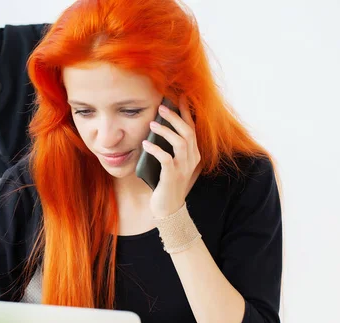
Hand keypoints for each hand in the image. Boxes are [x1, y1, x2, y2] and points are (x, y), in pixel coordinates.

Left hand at [142, 95, 200, 218]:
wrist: (169, 209)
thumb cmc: (167, 184)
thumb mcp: (172, 164)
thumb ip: (169, 148)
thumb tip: (156, 127)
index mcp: (193, 154)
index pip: (192, 128)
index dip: (186, 112)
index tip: (180, 97)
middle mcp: (192, 159)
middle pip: (188, 132)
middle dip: (175, 117)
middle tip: (161, 107)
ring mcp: (183, 168)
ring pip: (180, 143)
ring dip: (166, 131)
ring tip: (152, 124)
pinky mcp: (172, 176)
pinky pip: (166, 159)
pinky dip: (156, 149)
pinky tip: (146, 144)